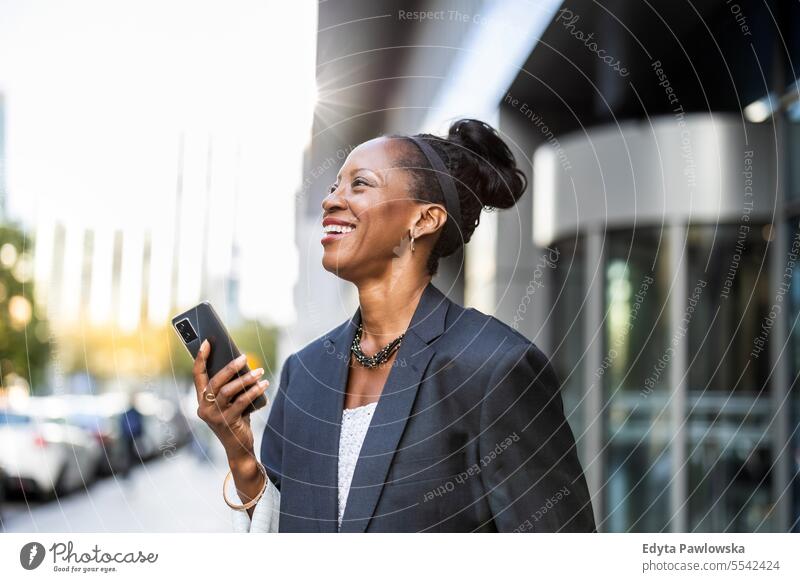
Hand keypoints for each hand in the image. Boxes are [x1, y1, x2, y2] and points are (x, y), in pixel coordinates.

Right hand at [192, 340, 269, 463]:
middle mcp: (204, 408)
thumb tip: (241, 364)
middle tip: (244, 357)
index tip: (208, 342)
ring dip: (245, 379)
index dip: (201, 358)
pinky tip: (264, 384)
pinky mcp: (227, 422)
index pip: (198, 376)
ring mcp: (214, 416)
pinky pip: (241, 402)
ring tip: (259, 371)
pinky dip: (254, 391)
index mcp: (201, 400)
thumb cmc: (236, 420)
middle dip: (229, 367)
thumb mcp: (230, 402)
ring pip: (228, 391)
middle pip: (214, 381)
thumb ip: (230, 387)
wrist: (239, 449)